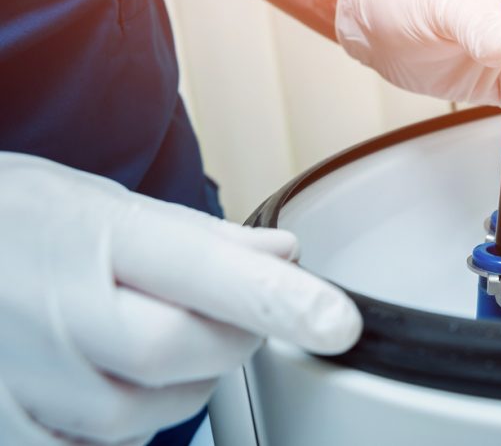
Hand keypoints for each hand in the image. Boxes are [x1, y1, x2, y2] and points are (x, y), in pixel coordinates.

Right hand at [0, 153, 359, 444]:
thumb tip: (286, 255)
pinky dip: (125, 421)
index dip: (278, 300)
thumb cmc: (23, 223)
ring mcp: (28, 376)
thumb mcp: (109, 206)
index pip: (206, 273)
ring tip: (143, 334)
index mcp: (97, 237)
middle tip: (223, 311)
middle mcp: (59, 311)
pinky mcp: (9, 426)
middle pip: (186, 354)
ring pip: (150, 414)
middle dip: (228, 338)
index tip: (338, 322)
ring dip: (178, 382)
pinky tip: (107, 377)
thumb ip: (204, 240)